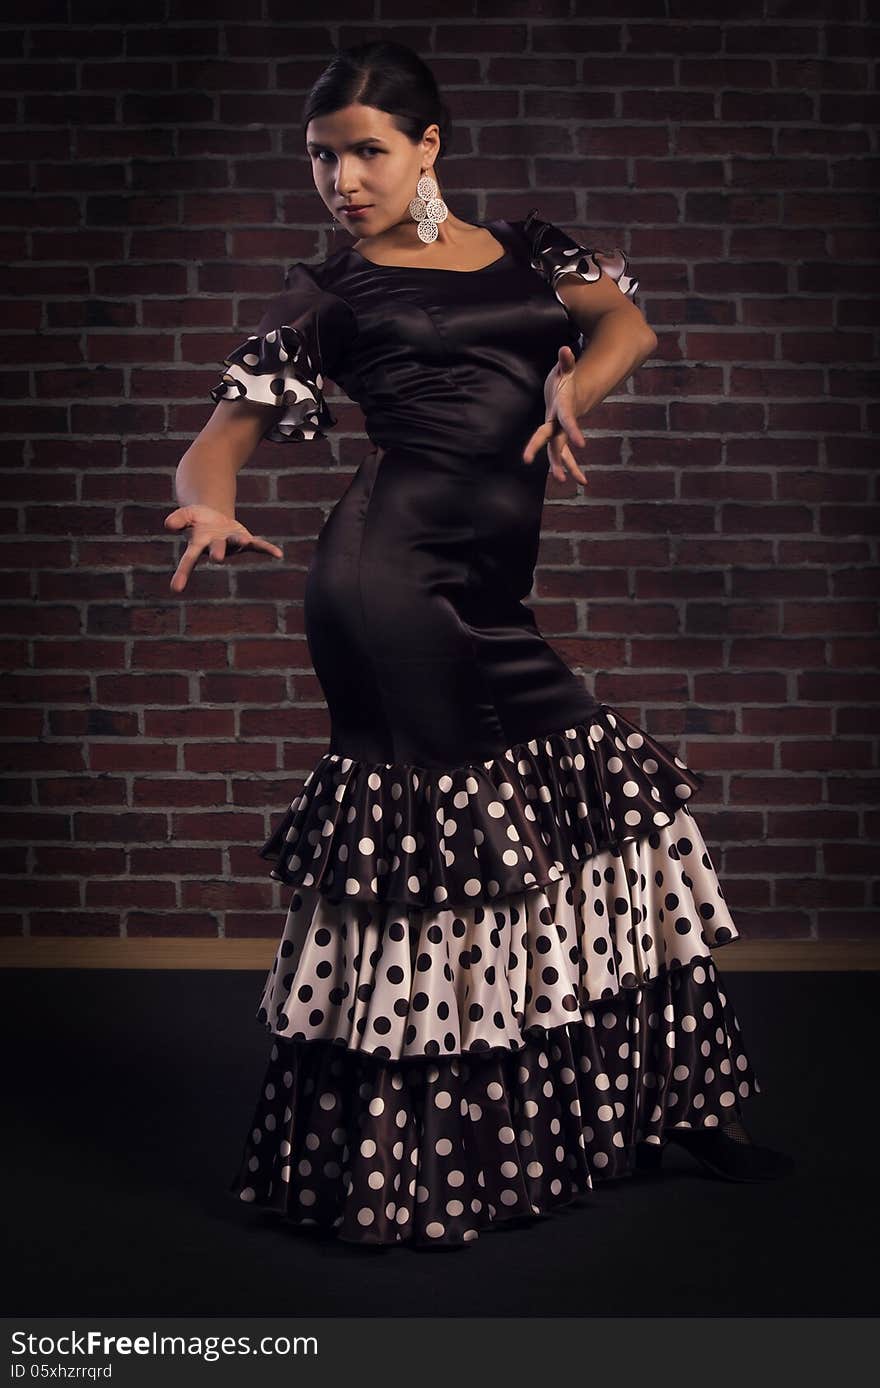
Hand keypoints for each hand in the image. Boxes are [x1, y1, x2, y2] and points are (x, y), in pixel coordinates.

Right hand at [164, 504, 282, 593]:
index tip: (175, 588)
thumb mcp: (187, 515)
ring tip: (244, 540)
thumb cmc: (198, 520)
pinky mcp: (245, 540)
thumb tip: (168, 525)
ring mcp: (231, 544)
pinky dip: (267, 549)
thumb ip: (178, 519)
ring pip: (236, 544)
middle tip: (217, 558)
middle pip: (216, 550)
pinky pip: (258, 545)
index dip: (182, 573)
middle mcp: (216, 548)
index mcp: (198, 544)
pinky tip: (279, 554)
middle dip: (217, 552)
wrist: (214, 518)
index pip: (188, 560)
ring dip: (240, 542)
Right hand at [521, 344, 587, 484]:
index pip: (565, 422)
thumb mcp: (566, 370)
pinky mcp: (561, 439)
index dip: (572, 431)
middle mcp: (554, 425)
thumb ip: (566, 361)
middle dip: (555, 460)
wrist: (555, 390)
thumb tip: (566, 348)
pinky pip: (567, 456)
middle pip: (552, 444)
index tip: (581, 445)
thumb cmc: (563, 380)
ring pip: (560, 455)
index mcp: (558, 410)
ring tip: (581, 482)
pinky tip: (583, 481)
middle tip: (558, 477)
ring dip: (568, 469)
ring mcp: (557, 434)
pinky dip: (574, 468)